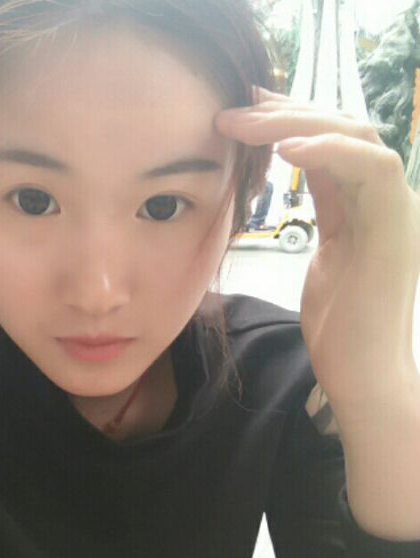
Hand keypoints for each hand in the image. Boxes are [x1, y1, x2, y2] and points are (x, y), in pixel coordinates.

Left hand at [215, 89, 419, 432]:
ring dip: (297, 123)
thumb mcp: (322, 257)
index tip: (244, 112)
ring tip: (243, 123)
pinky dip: (330, 151)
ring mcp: (396, 210)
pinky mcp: (397, 227)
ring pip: (355, 137)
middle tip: (233, 110)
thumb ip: (319, 214)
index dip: (287, 122)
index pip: (328, 145)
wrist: (363, 374)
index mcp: (365, 205)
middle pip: (340, 130)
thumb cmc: (339, 326)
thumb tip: (292, 182)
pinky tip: (285, 148)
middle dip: (284, 114)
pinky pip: (371, 170)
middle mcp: (385, 198)